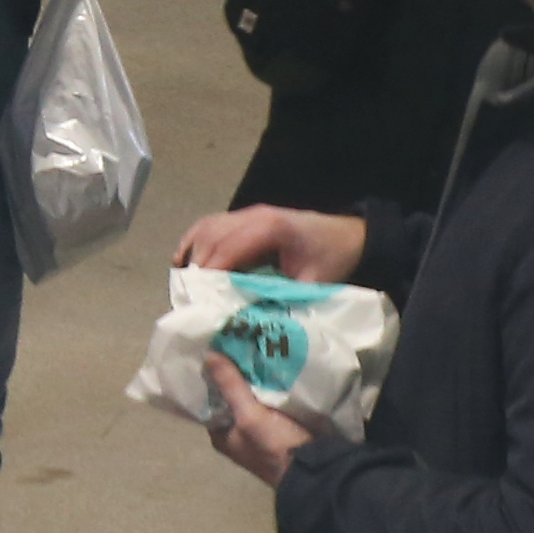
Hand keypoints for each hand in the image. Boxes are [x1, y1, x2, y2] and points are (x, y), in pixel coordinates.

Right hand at [176, 203, 367, 283]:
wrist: (348, 236)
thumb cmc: (332, 259)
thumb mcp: (313, 283)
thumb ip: (283, 297)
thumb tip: (250, 319)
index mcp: (269, 227)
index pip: (228, 247)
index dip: (210, 273)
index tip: (200, 300)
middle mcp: (251, 215)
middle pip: (210, 238)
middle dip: (197, 269)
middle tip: (191, 301)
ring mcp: (245, 213)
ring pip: (204, 230)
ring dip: (193, 257)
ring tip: (189, 287)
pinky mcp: (242, 218)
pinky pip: (208, 226)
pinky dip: (193, 243)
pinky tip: (185, 264)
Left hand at [200, 357, 312, 487]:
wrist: (316, 472)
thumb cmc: (275, 446)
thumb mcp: (249, 415)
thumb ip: (230, 386)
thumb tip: (208, 355)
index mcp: (221, 436)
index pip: (209, 401)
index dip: (211, 378)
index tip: (216, 351)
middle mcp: (236, 436)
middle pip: (231, 400)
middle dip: (234, 377)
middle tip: (237, 348)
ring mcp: (258, 435)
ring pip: (251, 401)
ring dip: (253, 383)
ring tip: (254, 353)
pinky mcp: (279, 431)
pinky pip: (270, 405)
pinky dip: (270, 391)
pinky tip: (272, 371)